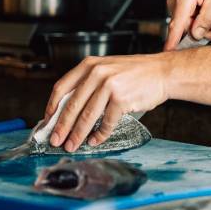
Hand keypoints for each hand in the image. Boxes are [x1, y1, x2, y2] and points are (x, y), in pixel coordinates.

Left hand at [43, 53, 170, 151]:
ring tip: (72, 145)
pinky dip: (100, 135)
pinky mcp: (122, 99)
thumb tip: (69, 110)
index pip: (62, 87)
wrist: (162, 72)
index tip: (47, 120)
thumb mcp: (108, 69)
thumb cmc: (136, 73)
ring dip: (78, 134)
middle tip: (55, 140)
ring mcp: (110, 85)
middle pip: (72, 105)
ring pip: (87, 116)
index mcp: (90, 64)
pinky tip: (95, 140)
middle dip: (62, 126)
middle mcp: (98, 73)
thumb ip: (89, 84)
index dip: (52, 106)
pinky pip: (106, 122)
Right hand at [164, 0, 210, 50]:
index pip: (176, 25)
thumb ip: (207, 18)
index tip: (167, 54)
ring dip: (210, 23)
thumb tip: (196, 35)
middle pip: (188, 29)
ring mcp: (177, 3)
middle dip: (209, 29)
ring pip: (192, 25)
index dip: (172, 42)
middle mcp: (176, 2)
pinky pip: (192, 19)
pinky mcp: (181, 5)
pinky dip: (206, 18)